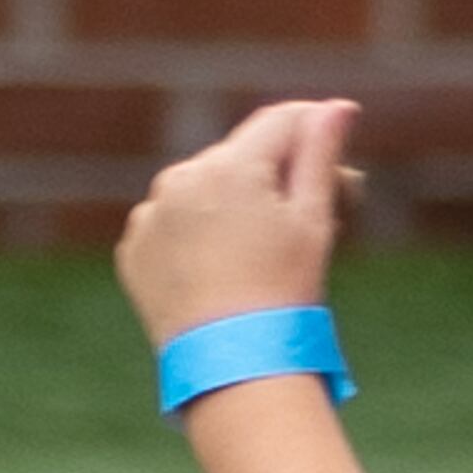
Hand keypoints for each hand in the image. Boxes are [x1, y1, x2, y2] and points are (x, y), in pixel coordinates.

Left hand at [116, 101, 362, 355]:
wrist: (233, 365)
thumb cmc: (285, 293)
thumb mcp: (314, 221)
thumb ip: (321, 155)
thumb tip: (338, 107)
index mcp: (232, 165)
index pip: (280, 122)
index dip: (314, 128)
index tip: (337, 142)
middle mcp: (181, 177)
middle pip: (240, 159)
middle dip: (274, 178)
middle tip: (312, 219)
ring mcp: (151, 214)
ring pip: (202, 192)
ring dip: (232, 207)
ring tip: (259, 257)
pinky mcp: (134, 249)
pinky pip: (171, 228)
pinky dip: (196, 240)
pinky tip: (222, 273)